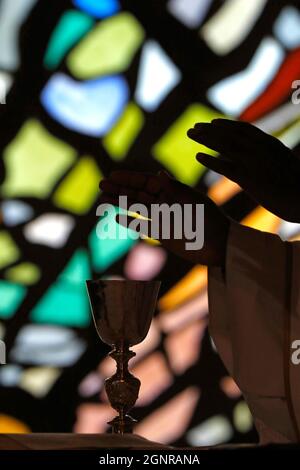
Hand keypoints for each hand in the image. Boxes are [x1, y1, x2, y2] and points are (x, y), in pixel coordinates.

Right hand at [99, 171, 229, 265]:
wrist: (221, 246)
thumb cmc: (211, 220)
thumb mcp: (194, 202)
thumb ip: (175, 189)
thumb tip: (158, 173)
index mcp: (174, 191)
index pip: (147, 181)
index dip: (130, 178)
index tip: (113, 175)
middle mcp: (166, 202)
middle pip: (138, 193)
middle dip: (120, 188)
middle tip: (102, 184)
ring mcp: (163, 218)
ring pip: (137, 208)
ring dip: (121, 202)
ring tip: (103, 198)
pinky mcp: (163, 234)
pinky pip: (142, 226)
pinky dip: (130, 222)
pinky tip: (116, 217)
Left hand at [188, 119, 299, 221]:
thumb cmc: (299, 186)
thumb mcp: (286, 164)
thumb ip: (273, 157)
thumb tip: (269, 156)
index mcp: (270, 143)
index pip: (244, 129)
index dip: (226, 125)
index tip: (213, 122)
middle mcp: (260, 148)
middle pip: (229, 133)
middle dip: (210, 129)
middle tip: (194, 128)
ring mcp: (253, 162)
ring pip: (223, 145)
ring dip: (205, 138)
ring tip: (191, 135)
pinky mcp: (248, 179)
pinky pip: (224, 166)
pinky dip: (210, 160)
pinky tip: (198, 156)